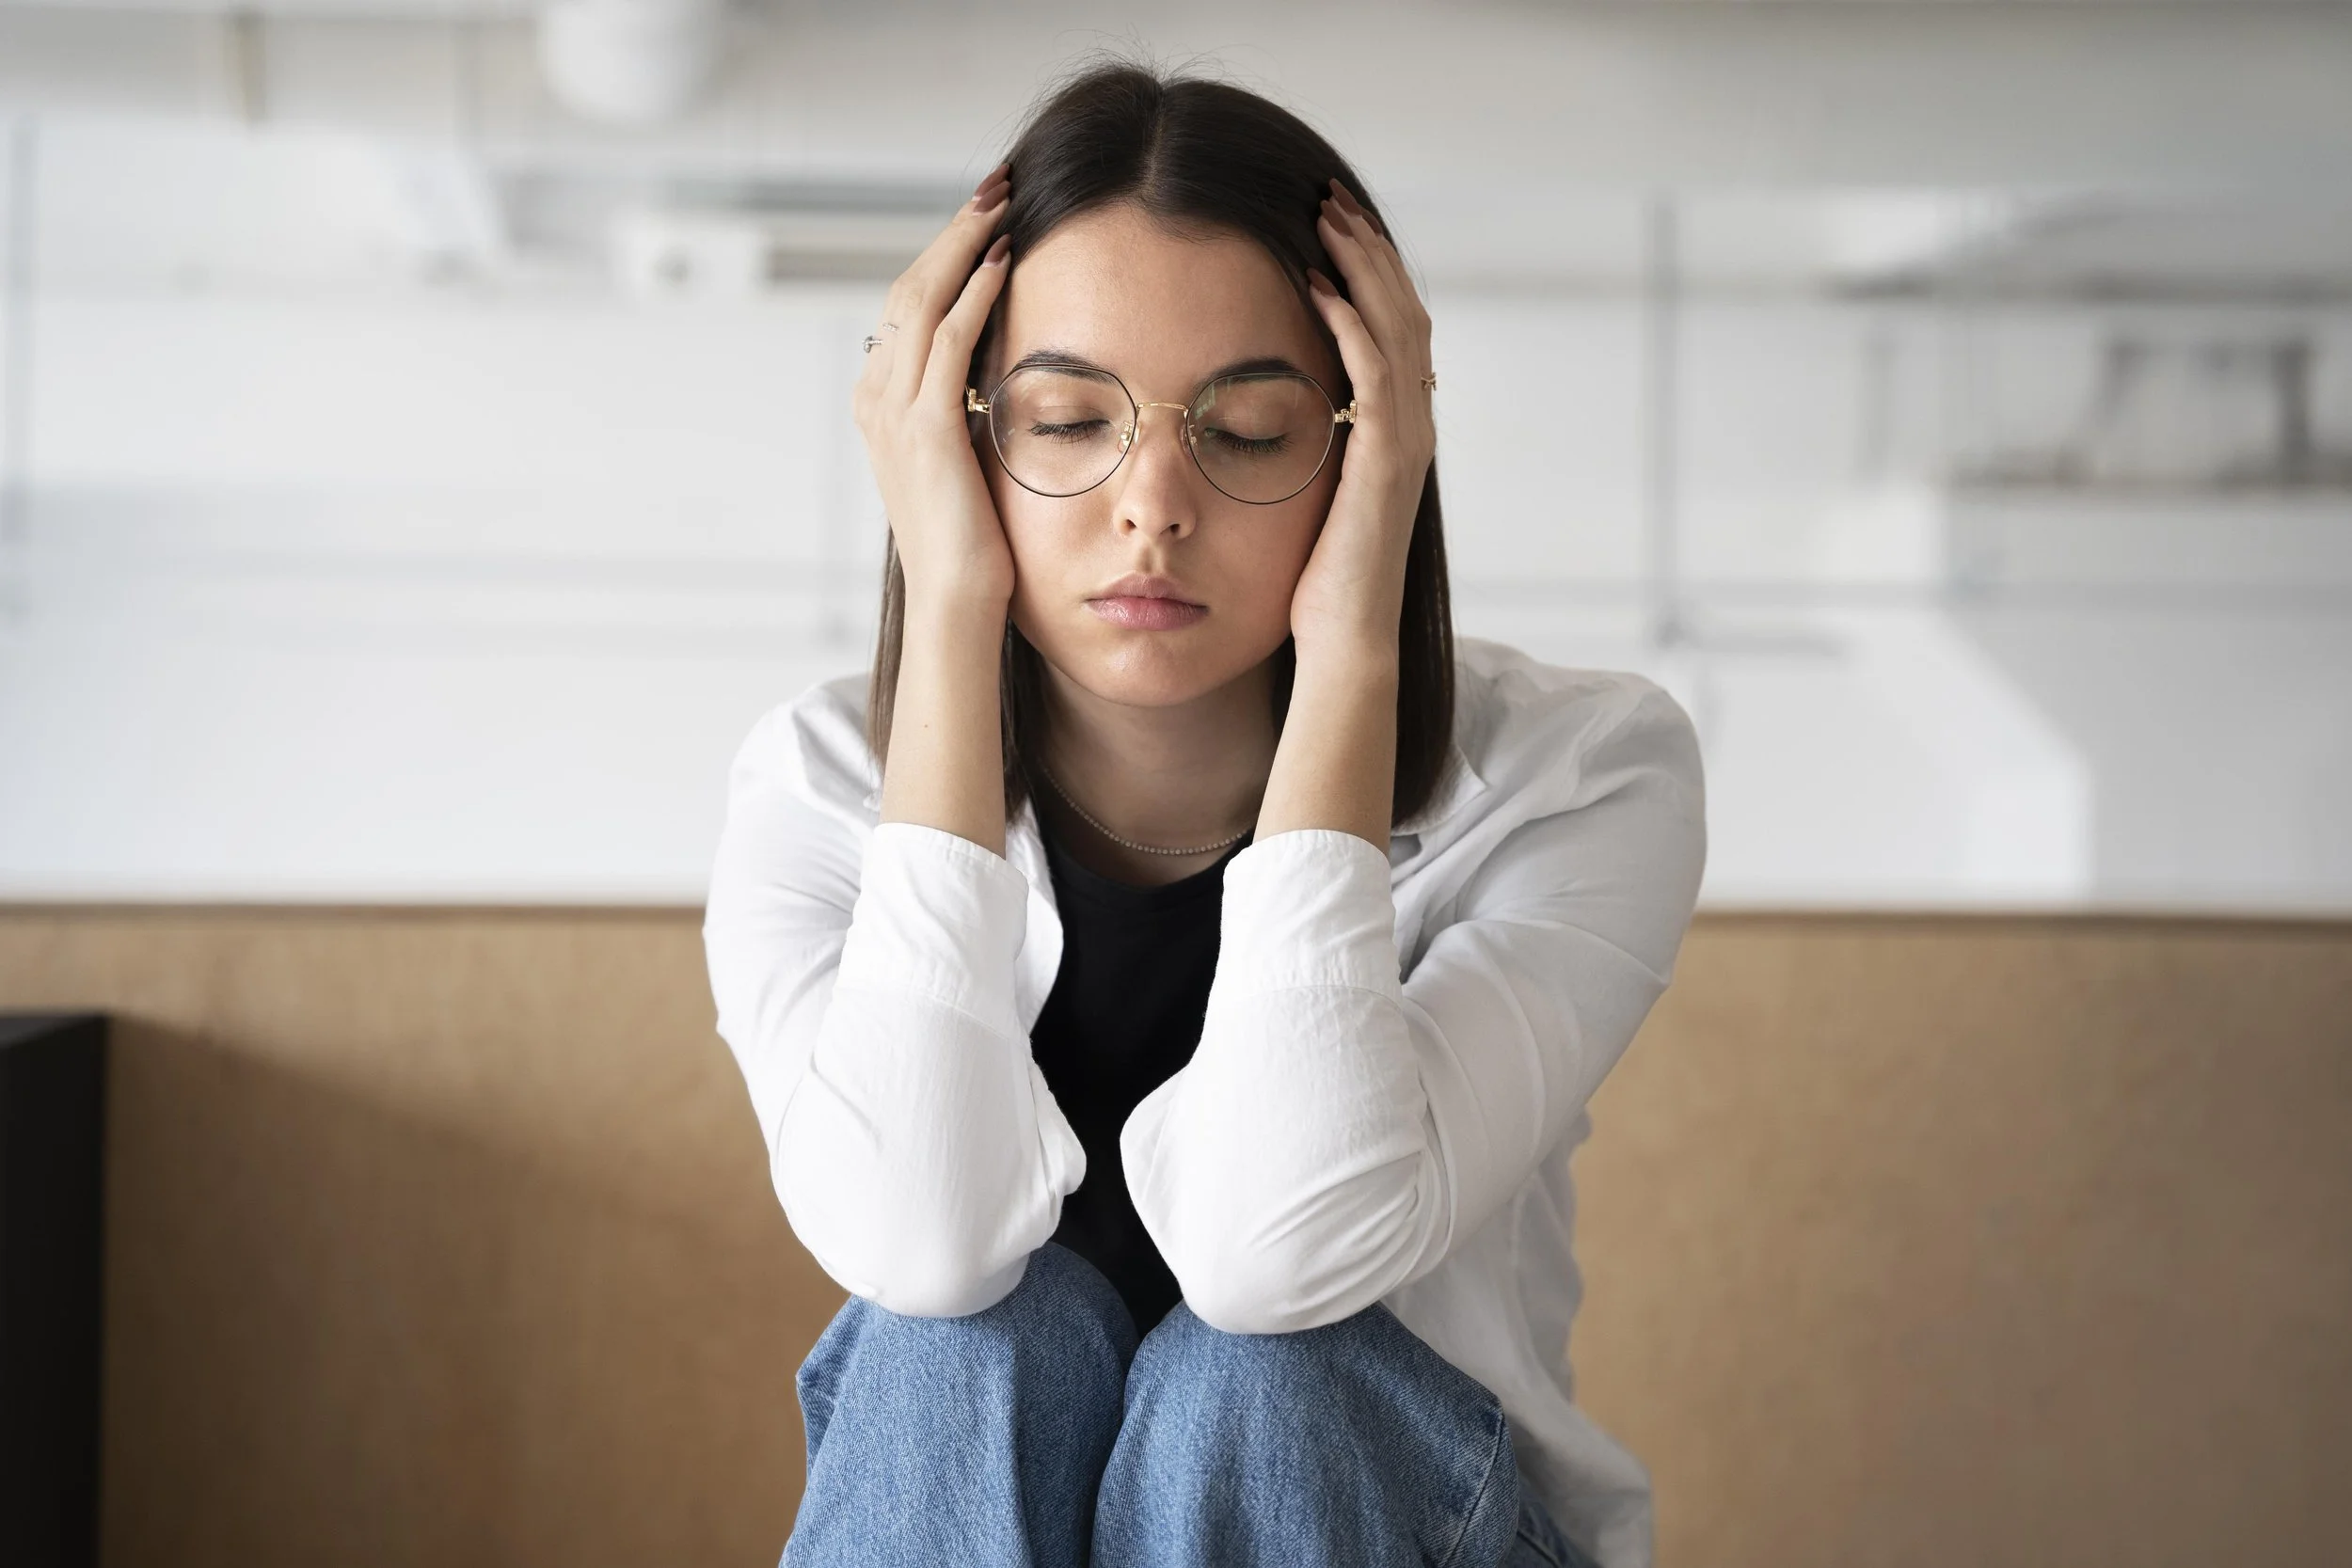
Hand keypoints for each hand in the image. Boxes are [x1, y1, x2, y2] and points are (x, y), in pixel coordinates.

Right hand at [853, 163, 1016, 613]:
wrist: (959, 603)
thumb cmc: (974, 543)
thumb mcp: (965, 458)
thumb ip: (967, 409)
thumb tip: (1001, 367)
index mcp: (880, 401)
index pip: (908, 304)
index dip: (945, 252)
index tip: (987, 213)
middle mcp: (876, 397)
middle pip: (908, 287)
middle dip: (953, 229)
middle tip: (997, 183)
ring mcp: (894, 412)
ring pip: (922, 300)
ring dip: (963, 243)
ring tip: (1003, 201)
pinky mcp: (925, 431)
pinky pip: (947, 342)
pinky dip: (974, 294)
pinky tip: (1004, 260)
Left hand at [1296, 177, 1437, 657]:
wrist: (1345, 643)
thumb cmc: (1319, 584)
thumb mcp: (1316, 498)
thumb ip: (1314, 449)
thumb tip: (1274, 413)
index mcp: (1399, 431)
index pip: (1395, 330)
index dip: (1370, 273)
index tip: (1330, 228)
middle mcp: (1413, 427)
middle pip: (1404, 312)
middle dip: (1367, 251)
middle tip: (1329, 199)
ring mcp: (1406, 442)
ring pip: (1396, 329)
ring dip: (1361, 267)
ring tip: (1324, 219)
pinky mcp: (1386, 461)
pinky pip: (1373, 374)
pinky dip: (1351, 323)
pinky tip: (1317, 287)